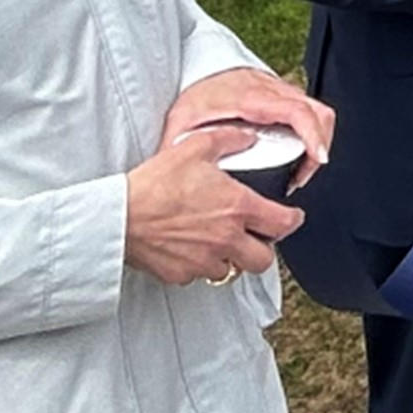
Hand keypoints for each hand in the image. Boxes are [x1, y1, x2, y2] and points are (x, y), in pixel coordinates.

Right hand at [124, 119, 297, 284]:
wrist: (119, 215)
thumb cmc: (155, 183)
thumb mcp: (196, 147)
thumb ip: (229, 139)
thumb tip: (248, 138)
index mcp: (237, 208)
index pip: (283, 224)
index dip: (293, 221)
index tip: (291, 217)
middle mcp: (226, 239)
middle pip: (263, 260)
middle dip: (265, 249)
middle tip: (257, 237)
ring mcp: (204, 260)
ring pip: (231, 270)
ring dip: (231, 258)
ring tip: (221, 242)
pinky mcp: (181, 273)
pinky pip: (199, 274)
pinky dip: (200, 264)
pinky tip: (192, 248)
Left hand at [164, 66, 334, 188]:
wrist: (194, 70)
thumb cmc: (191, 96)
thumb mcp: (182, 126)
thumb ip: (186, 152)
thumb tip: (188, 178)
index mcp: (250, 98)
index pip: (296, 111)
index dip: (313, 135)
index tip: (318, 158)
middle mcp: (270, 90)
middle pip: (318, 111)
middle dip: (320, 145)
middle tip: (302, 174)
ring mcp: (279, 90)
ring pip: (318, 111)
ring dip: (317, 141)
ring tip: (299, 169)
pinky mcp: (281, 95)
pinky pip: (308, 111)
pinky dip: (310, 134)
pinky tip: (294, 153)